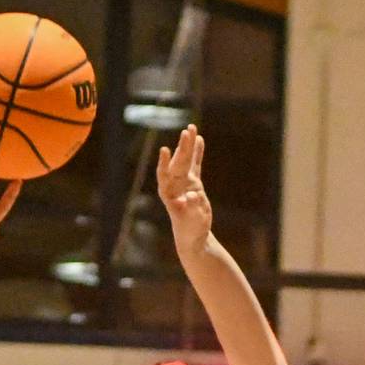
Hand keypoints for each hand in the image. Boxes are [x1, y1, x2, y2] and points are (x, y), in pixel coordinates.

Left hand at [157, 124, 212, 254]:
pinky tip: (199, 139)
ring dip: (188, 145)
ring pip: (186, 161)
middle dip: (182, 148)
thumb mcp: (190, 221)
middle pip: (178, 163)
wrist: (192, 237)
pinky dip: (197, 153)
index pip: (164, 175)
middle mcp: (175, 186)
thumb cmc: (189, 231)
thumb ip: (190, 207)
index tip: (165, 150)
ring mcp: (184, 183)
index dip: (165, 163)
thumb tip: (192, 194)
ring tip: (191, 128)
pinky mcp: (194, 184)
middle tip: (186, 131)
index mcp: (169, 195)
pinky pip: (196, 165)